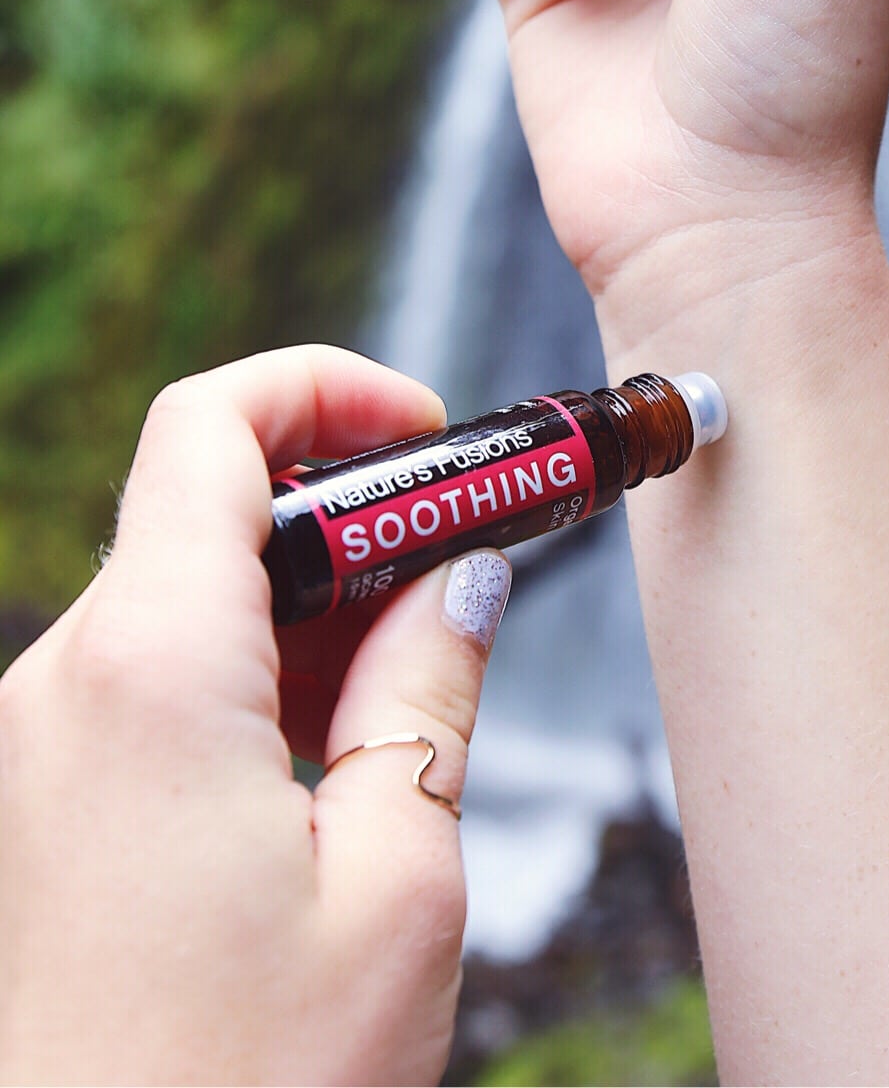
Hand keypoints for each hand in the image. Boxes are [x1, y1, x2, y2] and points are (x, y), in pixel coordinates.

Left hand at [0, 348, 511, 1084]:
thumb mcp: (397, 881)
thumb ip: (430, 690)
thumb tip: (462, 580)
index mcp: (148, 673)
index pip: (212, 426)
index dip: (328, 387)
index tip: (430, 428)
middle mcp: (63, 688)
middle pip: (204, 504)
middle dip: (348, 506)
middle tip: (466, 550)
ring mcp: (40, 750)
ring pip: (184, 593)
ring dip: (310, 598)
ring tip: (420, 668)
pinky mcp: (45, 807)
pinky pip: (154, 678)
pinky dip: (255, 669)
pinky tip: (340, 747)